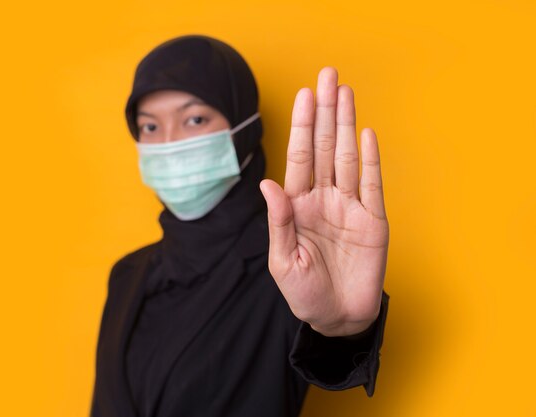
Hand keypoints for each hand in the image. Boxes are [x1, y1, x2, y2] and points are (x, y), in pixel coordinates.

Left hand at [259, 67, 388, 336]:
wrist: (337, 318)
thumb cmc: (304, 294)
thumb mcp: (284, 261)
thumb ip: (279, 222)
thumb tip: (268, 184)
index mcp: (297, 206)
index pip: (300, 158)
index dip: (302, 127)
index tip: (304, 96)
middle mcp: (323, 199)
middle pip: (325, 147)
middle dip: (325, 112)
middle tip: (327, 75)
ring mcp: (349, 207)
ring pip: (348, 157)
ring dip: (347, 124)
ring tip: (345, 92)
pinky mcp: (373, 221)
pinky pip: (373, 185)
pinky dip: (372, 159)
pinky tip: (367, 133)